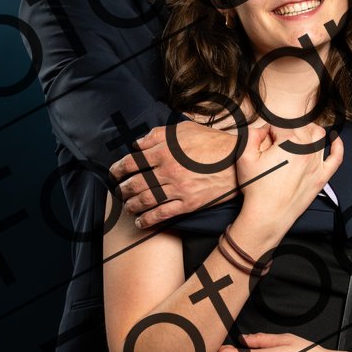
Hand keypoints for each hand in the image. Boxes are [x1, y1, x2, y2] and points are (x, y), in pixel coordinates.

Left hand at [109, 122, 238, 227]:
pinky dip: (148, 220)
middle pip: (136, 183)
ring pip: (146, 200)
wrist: (238, 160)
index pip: (133, 161)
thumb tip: (138, 143)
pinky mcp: (188, 203)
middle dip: (122, 189)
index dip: (119, 168)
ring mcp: (178, 188)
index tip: (114, 173)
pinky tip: (140, 222)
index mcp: (165, 151)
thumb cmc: (212, 142)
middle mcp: (168, 170)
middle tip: (118, 191)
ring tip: (127, 206)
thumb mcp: (185, 129)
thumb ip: (158, 134)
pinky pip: (162, 214)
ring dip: (132, 205)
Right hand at [237, 125, 342, 235]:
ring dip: (309, 130)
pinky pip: (336, 157)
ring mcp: (317, 164)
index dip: (269, 130)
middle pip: (300, 127)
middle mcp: (307, 150)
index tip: (263, 141)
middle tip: (274, 143)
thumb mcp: (244, 156)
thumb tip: (264, 128)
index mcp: (290, 143)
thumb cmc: (256, 188)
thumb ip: (252, 134)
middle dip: (286, 130)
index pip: (280, 124)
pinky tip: (334, 139)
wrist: (267, 215)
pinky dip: (338, 145)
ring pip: (319, 136)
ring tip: (298, 134)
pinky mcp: (322, 177)